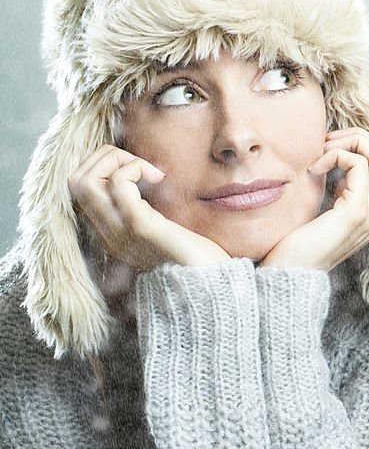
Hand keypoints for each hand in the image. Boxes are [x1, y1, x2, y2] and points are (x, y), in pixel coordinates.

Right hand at [69, 145, 231, 270]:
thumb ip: (151, 215)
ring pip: (85, 180)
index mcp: (113, 234)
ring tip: (148, 170)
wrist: (214, 291)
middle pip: (75, 181)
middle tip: (140, 164)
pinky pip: (119, 185)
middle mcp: (109, 234)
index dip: (102, 168)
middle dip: (103, 157)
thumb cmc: (199, 261)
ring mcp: (121, 231)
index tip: (140, 171)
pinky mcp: (142, 227)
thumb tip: (156, 183)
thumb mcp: (166, 234)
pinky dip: (134, 168)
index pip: (80, 191)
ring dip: (115, 160)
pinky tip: (159, 177)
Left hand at [260, 128, 368, 270]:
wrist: (286, 276)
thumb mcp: (321, 209)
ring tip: (323, 151)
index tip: (328, 147)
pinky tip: (314, 168)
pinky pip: (359, 166)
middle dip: (361, 138)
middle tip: (328, 142)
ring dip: (353, 143)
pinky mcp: (355, 213)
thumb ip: (336, 190)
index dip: (363, 146)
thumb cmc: (294, 246)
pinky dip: (337, 155)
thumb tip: (331, 161)